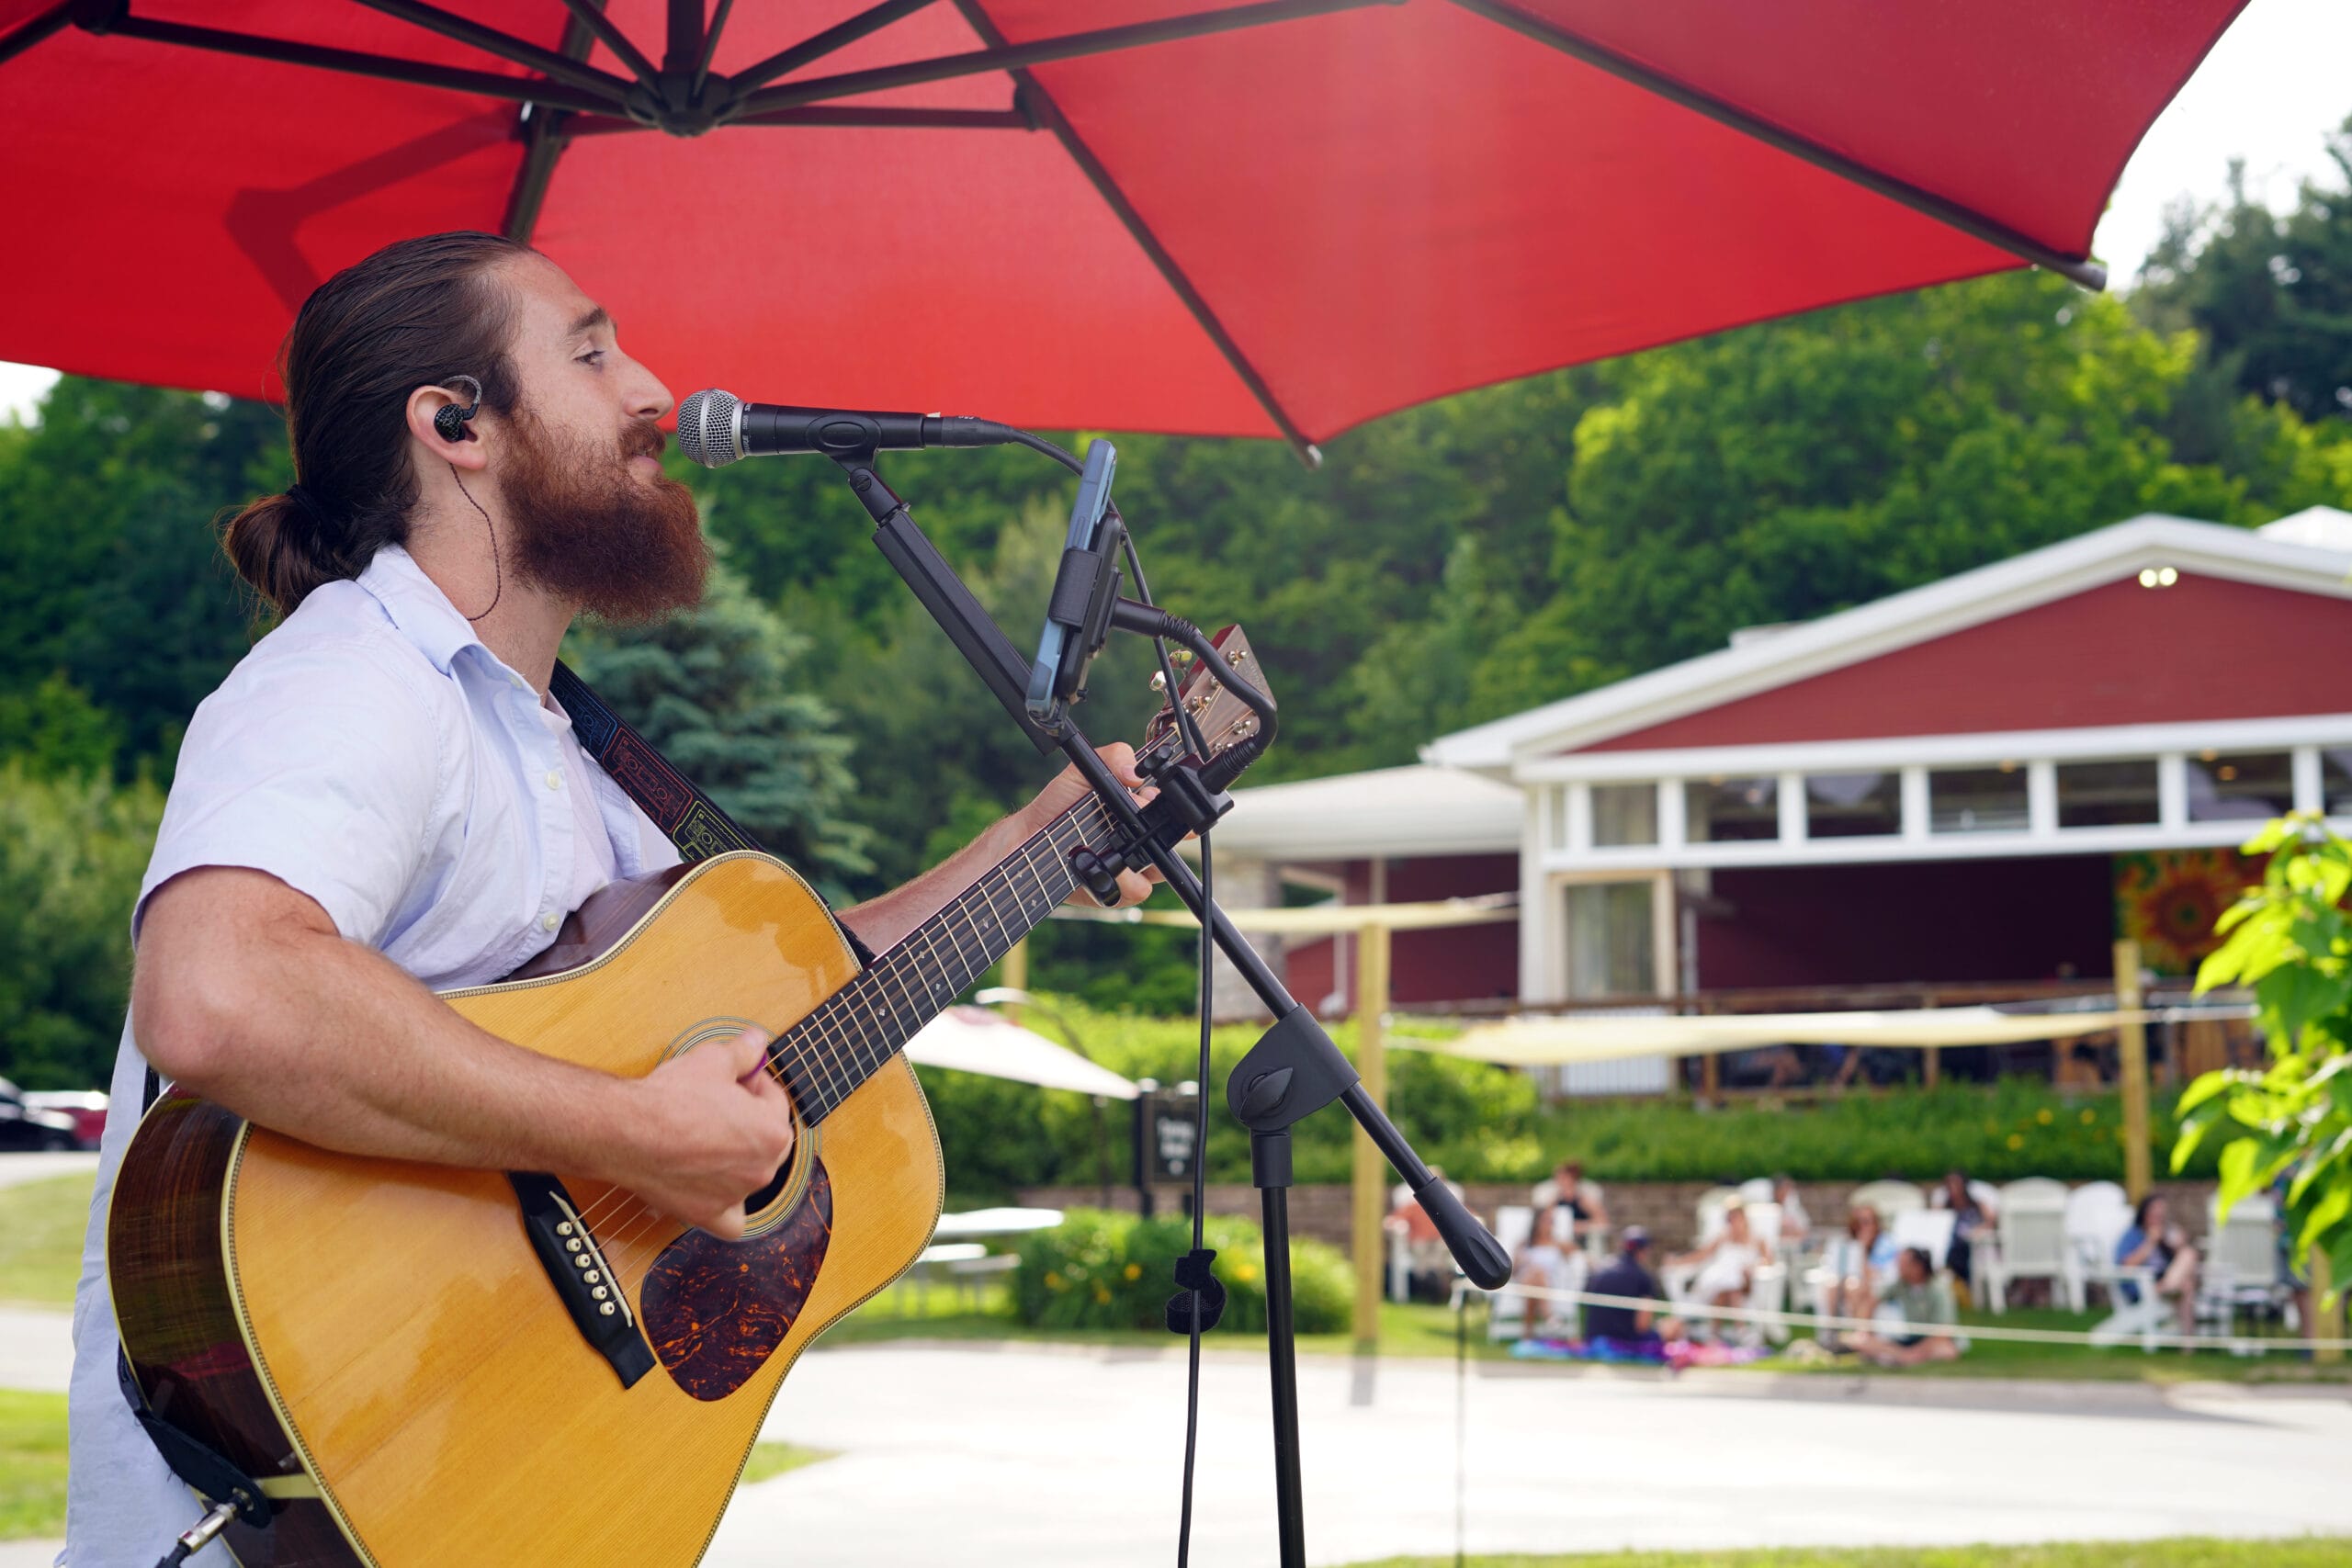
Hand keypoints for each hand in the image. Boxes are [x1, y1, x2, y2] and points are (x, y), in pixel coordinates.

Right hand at [610, 1028, 796, 1238]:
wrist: (627, 1132)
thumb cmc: (672, 1097)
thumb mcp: (713, 1059)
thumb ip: (744, 1051)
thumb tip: (757, 1040)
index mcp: (773, 1132)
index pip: (776, 1102)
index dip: (755, 1083)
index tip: (740, 1076)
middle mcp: (762, 1169)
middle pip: (767, 1139)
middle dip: (749, 1118)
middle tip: (722, 1101)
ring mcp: (736, 1195)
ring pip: (750, 1177)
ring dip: (738, 1157)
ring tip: (709, 1135)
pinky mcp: (707, 1215)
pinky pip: (731, 1222)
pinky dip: (728, 1210)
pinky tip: (718, 1194)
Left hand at [1029, 742, 1161, 908]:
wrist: (1031, 834)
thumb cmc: (1061, 803)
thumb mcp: (1085, 771)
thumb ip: (1112, 758)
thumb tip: (1135, 773)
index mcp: (1139, 813)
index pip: (1173, 815)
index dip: (1177, 813)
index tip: (1161, 804)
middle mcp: (1139, 842)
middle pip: (1172, 847)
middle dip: (1168, 840)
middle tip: (1146, 830)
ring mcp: (1129, 869)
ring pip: (1156, 874)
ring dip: (1139, 861)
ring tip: (1111, 847)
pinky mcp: (1114, 891)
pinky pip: (1132, 892)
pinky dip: (1118, 880)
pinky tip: (1096, 865)